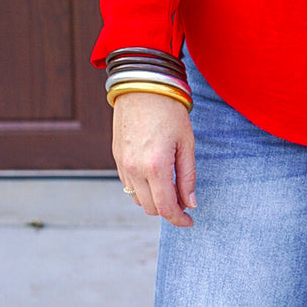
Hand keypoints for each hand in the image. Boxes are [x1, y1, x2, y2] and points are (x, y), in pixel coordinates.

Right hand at [112, 92, 196, 226]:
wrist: (143, 85)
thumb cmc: (169, 109)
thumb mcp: (186, 141)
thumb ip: (187, 175)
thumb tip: (189, 203)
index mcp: (156, 167)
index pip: (166, 208)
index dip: (179, 219)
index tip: (189, 221)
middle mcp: (134, 170)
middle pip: (150, 208)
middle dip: (168, 210)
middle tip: (183, 201)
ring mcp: (122, 165)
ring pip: (137, 199)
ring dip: (153, 200)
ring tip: (170, 188)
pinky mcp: (116, 157)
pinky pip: (128, 185)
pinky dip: (141, 189)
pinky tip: (154, 176)